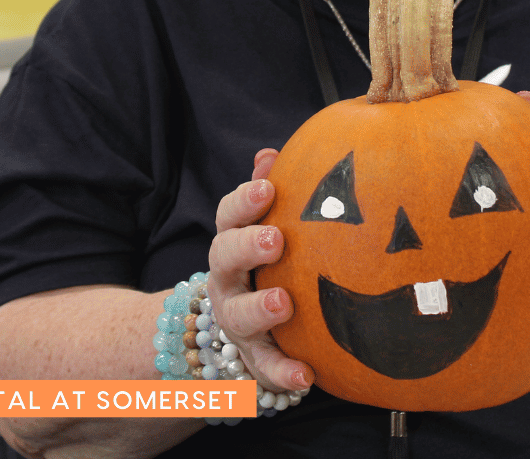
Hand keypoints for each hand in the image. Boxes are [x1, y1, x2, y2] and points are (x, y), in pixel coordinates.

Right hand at [206, 148, 313, 393]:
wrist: (240, 328)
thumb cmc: (265, 262)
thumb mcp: (264, 225)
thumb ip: (266, 189)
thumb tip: (269, 153)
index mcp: (233, 241)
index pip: (229, 215)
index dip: (245, 200)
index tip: (268, 187)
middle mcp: (227, 280)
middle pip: (224, 258)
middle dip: (247, 246)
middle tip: (276, 239)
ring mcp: (235, 321)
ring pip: (237, 316)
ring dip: (259, 309)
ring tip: (284, 303)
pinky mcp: (253, 359)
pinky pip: (264, 369)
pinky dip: (282, 373)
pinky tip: (306, 376)